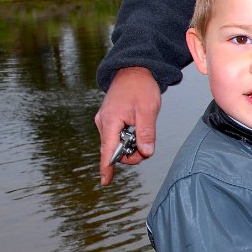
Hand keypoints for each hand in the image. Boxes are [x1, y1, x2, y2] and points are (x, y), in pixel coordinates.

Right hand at [93, 67, 160, 185]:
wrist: (134, 69)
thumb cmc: (141, 87)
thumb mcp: (148, 110)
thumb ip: (146, 133)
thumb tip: (146, 152)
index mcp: (110, 121)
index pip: (108, 150)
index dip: (107, 167)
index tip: (105, 182)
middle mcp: (103, 123)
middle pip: (114, 150)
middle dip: (130, 155)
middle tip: (147, 149)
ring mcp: (105, 121)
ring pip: (116, 144)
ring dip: (130, 146)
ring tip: (144, 135)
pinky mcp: (109, 119)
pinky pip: (117, 136)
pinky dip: (128, 139)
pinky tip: (137, 131)